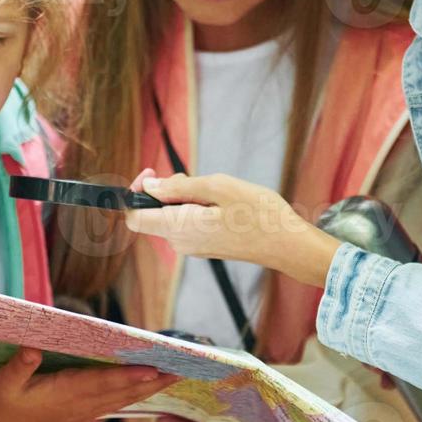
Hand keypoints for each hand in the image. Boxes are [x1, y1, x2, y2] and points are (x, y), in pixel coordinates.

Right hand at [0, 348, 173, 421]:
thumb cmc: (3, 404)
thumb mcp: (4, 384)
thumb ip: (19, 367)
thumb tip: (32, 349)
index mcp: (64, 392)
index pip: (102, 383)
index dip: (128, 377)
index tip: (152, 370)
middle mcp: (80, 403)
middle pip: (122, 392)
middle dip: (152, 382)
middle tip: (180, 371)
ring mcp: (84, 410)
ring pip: (123, 399)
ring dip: (150, 389)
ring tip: (173, 376)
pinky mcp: (83, 412)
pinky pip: (116, 403)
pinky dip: (135, 395)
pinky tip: (149, 388)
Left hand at [125, 170, 343, 286]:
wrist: (286, 244)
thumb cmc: (258, 213)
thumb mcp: (218, 187)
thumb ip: (178, 187)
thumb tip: (149, 186)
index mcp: (180, 227)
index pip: (134, 217)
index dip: (134, 192)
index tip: (153, 173)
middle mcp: (180, 242)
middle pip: (151, 214)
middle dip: (163, 191)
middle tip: (192, 178)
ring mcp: (193, 248)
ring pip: (170, 218)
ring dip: (181, 198)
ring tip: (212, 190)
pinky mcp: (205, 247)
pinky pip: (185, 224)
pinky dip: (193, 209)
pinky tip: (219, 203)